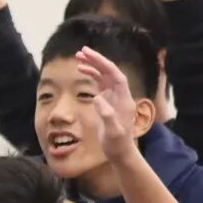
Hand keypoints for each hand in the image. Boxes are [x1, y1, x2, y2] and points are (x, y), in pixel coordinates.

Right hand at [76, 46, 137, 162]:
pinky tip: (82, 70)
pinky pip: (100, 83)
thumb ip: (106, 116)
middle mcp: (120, 95)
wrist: (119, 152)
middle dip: (97, 60)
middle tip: (81, 50)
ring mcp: (114, 97)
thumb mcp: (113, 133)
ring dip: (93, 65)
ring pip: (104, 76)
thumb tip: (97, 98)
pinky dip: (92, 75)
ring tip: (78, 57)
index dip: (105, 64)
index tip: (91, 56)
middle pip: (109, 72)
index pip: (116, 76)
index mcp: (124, 100)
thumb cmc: (117, 144)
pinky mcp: (107, 101)